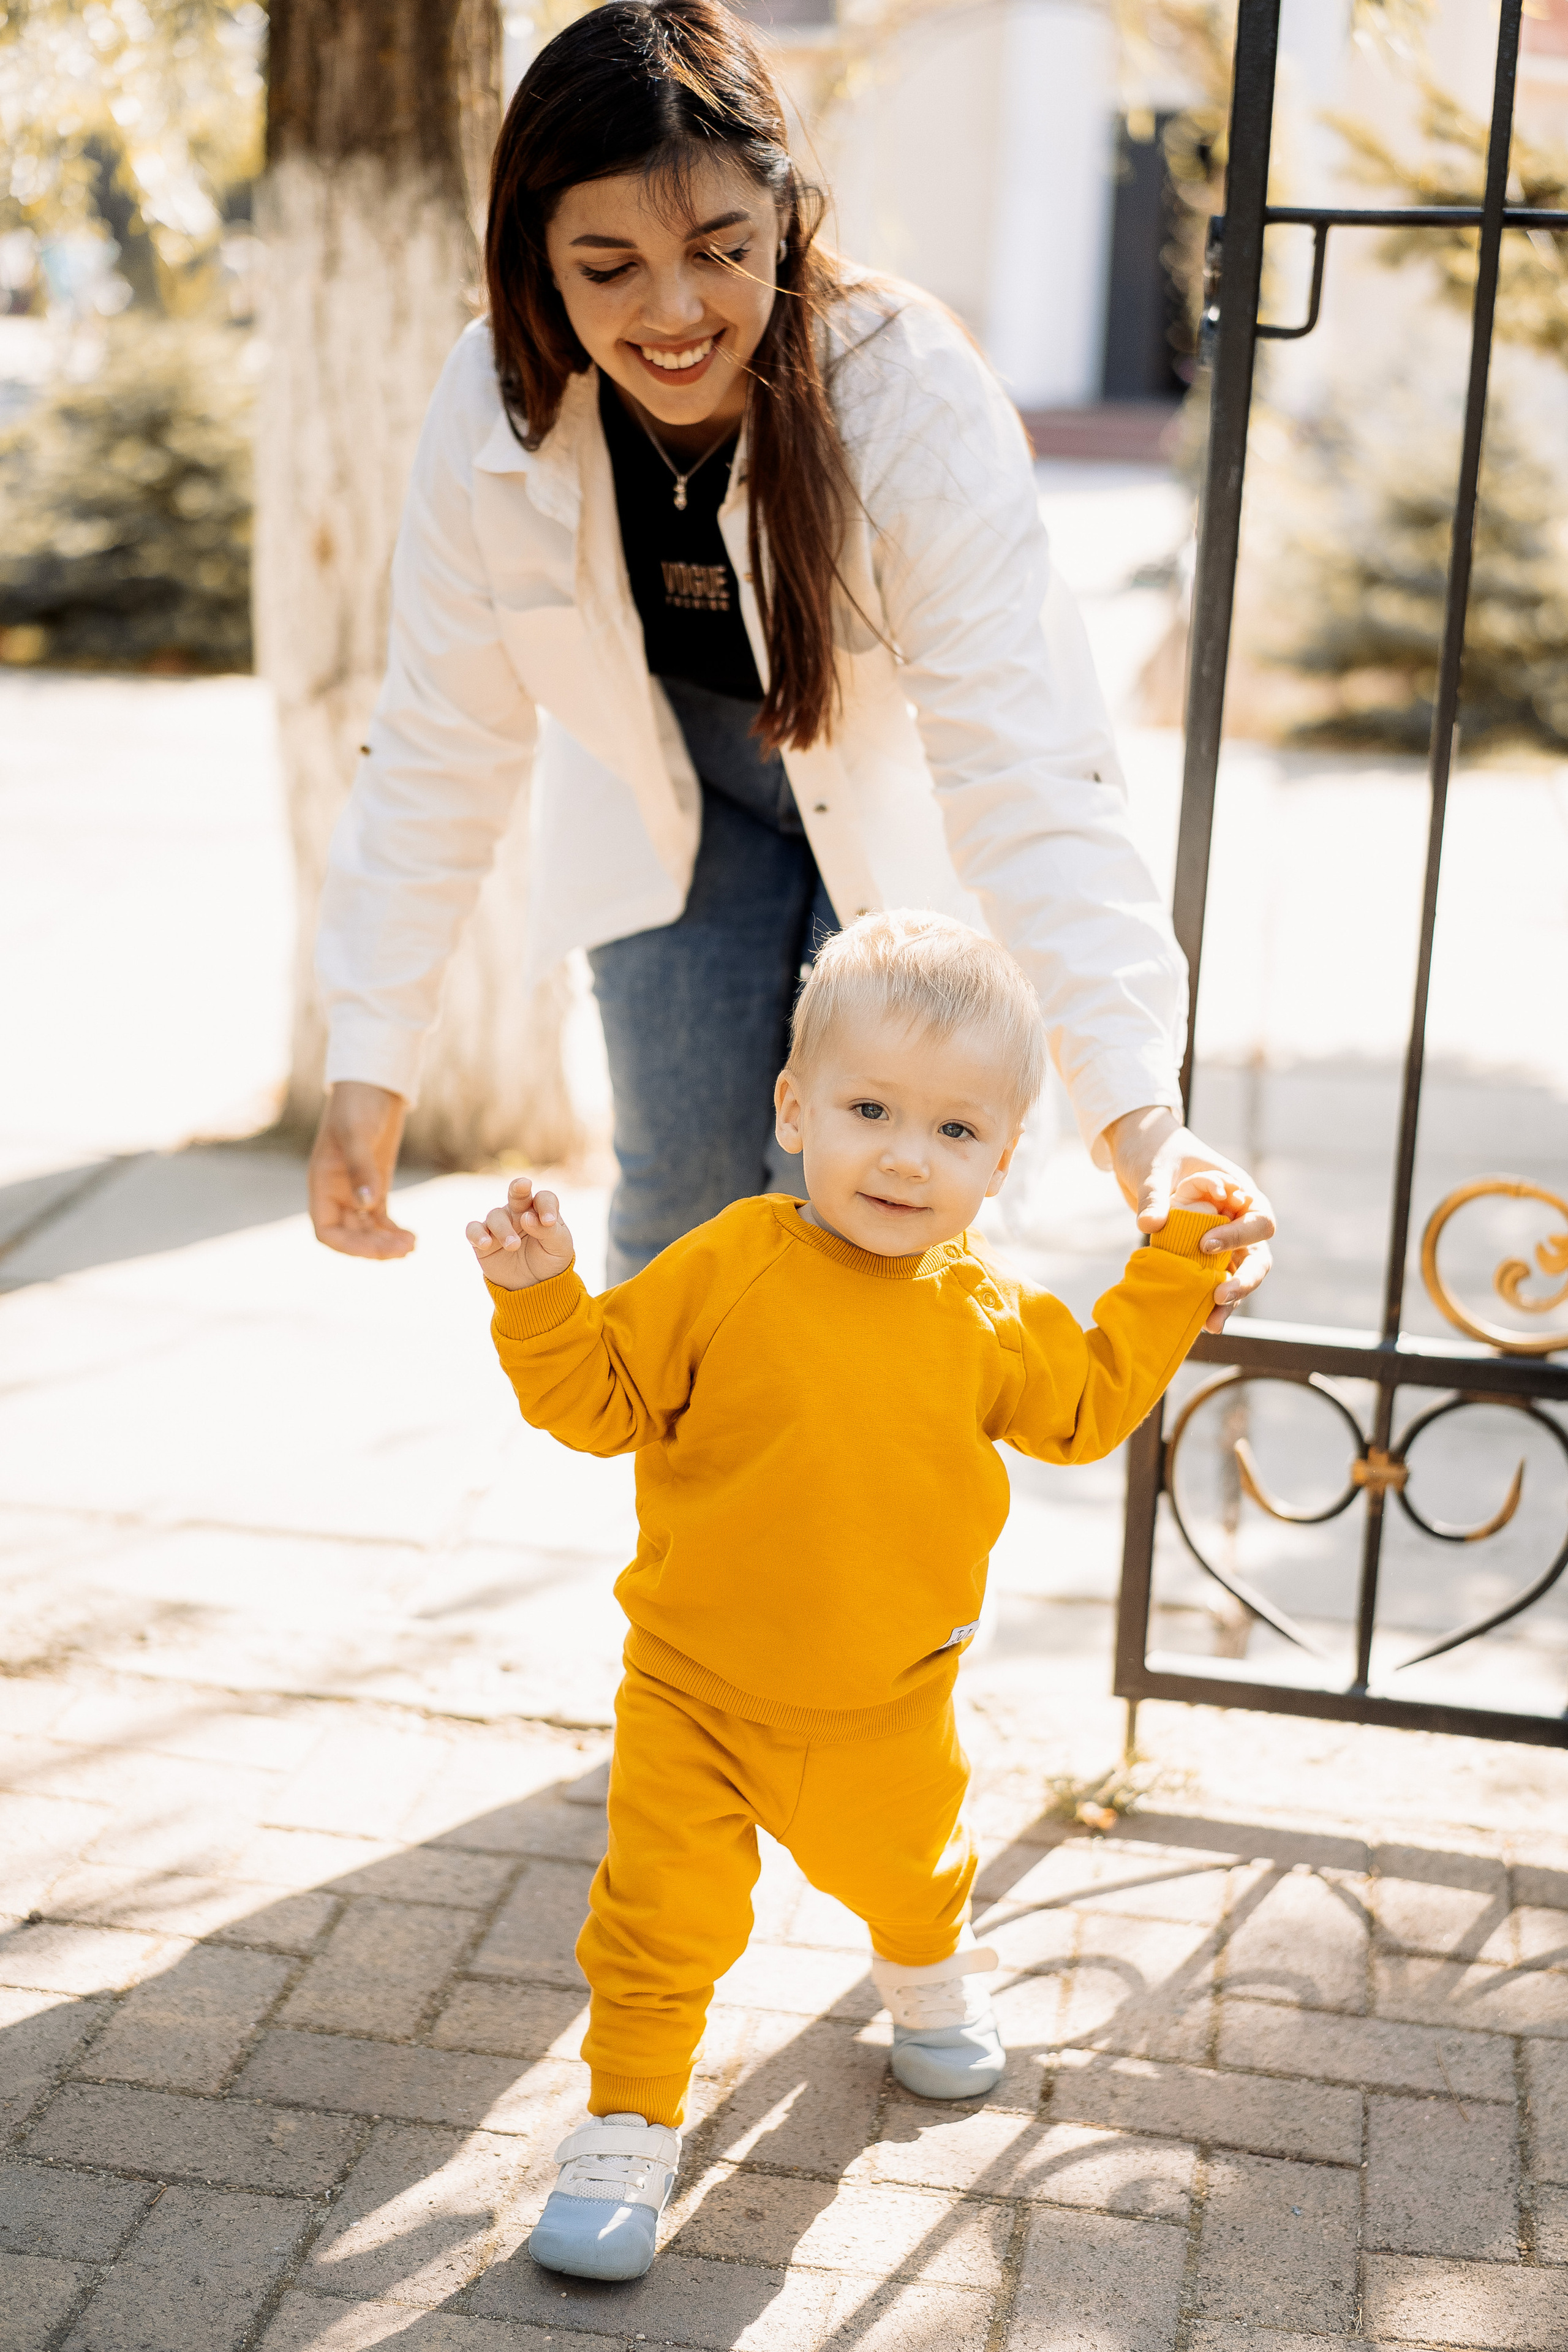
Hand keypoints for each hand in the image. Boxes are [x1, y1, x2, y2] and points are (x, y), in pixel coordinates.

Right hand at [308, 1081, 416, 1258]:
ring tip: (413, 1245)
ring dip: (386, 1243)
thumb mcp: (357, 1134)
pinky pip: (380, 1220)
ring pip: (367, 1231)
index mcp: (322, 1184)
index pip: (326, 1231)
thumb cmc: (357, 1105)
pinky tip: (413, 1238)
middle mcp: (336, 1194)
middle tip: (405, 1248)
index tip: (377, 1250)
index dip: (349, 1247)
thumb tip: (367, 1205)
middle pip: (350, 1236)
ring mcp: (356, 1192)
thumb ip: (361, 1168)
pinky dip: (394, 1232)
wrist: (373, 1085)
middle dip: (374, 1247)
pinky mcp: (375, 1186)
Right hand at [466, 1175, 574, 1290]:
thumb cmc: (549, 1259)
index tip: (549, 1222)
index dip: (546, 1206)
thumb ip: (547, 1231)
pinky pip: (474, 1230)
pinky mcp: (483, 1240)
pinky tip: (485, 1243)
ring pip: (496, 1215)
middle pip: (517, 1193)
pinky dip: (477, 1234)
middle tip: (524, 1185)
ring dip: (504, 1229)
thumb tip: (527, 1218)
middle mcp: (519, 1212)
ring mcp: (500, 1224)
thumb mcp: (559, 1247)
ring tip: (513, 1246)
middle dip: (519, 1188)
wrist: (534, 1284)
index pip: (544, 1199)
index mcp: (541, 1211)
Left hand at [1104, 1106, 1274, 1335]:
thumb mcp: (1154, 1169)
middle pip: (1257, 1255)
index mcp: (1241, 1192)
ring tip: (1211, 1322)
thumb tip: (1149, 1225)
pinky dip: (1209, 1302)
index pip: (1258, 1219)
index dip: (1238, 1235)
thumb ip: (1154, 1195)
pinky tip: (1201, 1324)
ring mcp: (1224, 1241)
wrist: (1142, 1156)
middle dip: (1245, 1279)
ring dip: (1230, 1299)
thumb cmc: (1157, 1153)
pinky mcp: (1203, 1257)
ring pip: (1239, 1275)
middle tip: (1219, 1295)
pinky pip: (1214, 1281)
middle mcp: (1238, 1219)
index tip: (1205, 1245)